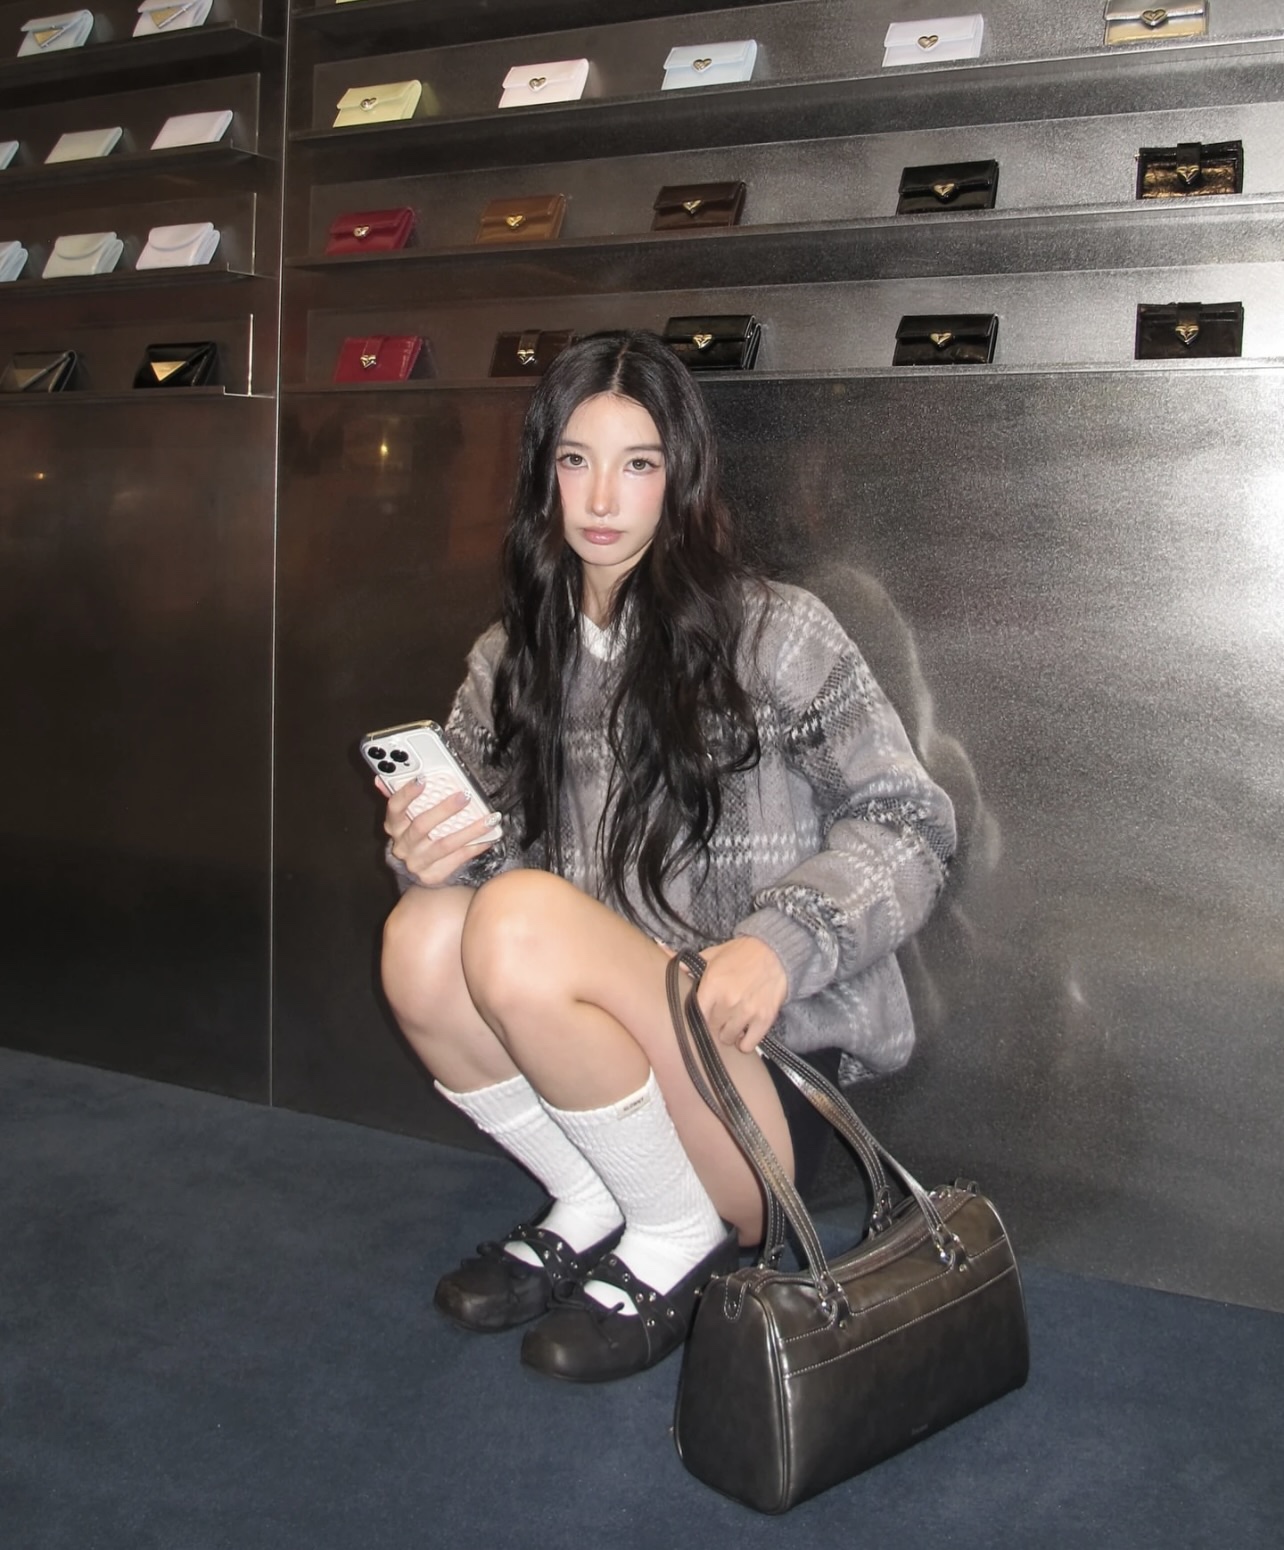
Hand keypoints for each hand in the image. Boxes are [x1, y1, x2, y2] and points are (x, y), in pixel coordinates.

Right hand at [380, 777, 501, 887]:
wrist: (414, 871)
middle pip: (422, 826)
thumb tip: (382, 778)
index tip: (423, 779)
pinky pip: (457, 859)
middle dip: (445, 809)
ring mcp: (417, 862)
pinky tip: (489, 837)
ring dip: (470, 831)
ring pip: (445, 845)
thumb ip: (399, 798)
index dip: (407, 793)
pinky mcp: (432, 876)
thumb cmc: (413, 836)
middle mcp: (403, 846)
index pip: (395, 807)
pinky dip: (474, 847)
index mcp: (394, 826)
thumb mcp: (404, 818)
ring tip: (490, 818)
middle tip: (466, 796)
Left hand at [694, 937, 787, 1052]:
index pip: (695, 1014)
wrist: (776, 951)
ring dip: (729, 1034)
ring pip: (728, 1039)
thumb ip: (688, 962)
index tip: (702, 1014)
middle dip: (714, 1024)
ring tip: (732, 1023)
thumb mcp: (713, 954)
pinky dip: (745, 1042)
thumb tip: (662, 951)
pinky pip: (748, 1045)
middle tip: (720, 1016)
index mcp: (712, 985)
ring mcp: (746, 1012)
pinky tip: (745, 1032)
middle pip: (711, 1028)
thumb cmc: (742, 953)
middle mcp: (727, 1001)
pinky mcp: (764, 1019)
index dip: (698, 1016)